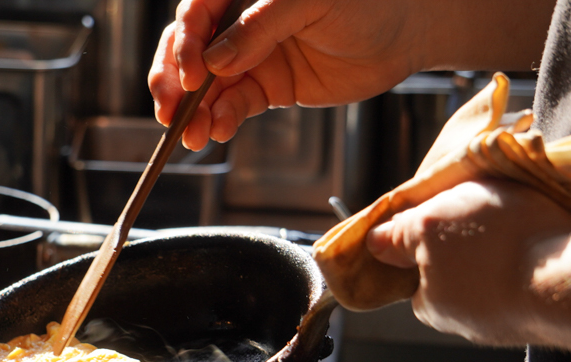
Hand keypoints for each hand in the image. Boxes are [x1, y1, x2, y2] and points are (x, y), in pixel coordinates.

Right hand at [149, 0, 551, 150]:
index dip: (184, 44)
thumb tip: (215, 61)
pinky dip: (222, 120)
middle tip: (170, 112)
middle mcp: (240, 23)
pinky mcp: (267, 87)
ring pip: (208, 86)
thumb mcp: (310, 2)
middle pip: (189, 51)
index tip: (188, 76)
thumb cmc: (365, 0)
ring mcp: (251, 57)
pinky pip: (235, 105)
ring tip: (192, 135)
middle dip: (174, 83)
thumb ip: (261, 28)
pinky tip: (217, 132)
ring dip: (195, 111)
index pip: (197, 14)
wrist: (405, 33)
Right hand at [366, 179, 570, 349]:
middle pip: (428, 218)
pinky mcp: (529, 191)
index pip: (384, 235)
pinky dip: (503, 224)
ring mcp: (494, 190)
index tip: (390, 261)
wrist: (568, 285)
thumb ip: (417, 289)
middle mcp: (454, 198)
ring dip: (470, 229)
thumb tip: (423, 281)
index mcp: (421, 225)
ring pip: (466, 209)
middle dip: (433, 240)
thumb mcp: (438, 310)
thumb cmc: (500, 301)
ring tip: (492, 264)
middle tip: (451, 273)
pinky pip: (501, 206)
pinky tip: (517, 252)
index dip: (386, 251)